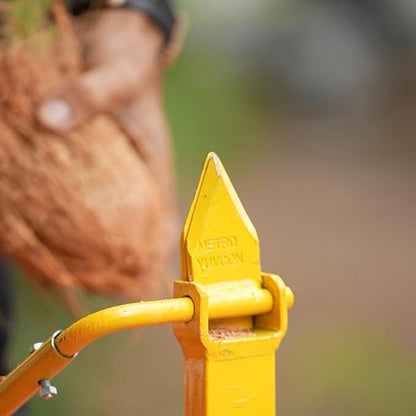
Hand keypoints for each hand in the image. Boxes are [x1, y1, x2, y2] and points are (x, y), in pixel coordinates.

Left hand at [37, 7, 181, 262]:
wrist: (119, 43)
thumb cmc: (130, 62)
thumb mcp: (119, 76)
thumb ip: (92, 94)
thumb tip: (49, 119)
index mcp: (156, 167)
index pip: (165, 224)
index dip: (155, 260)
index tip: (137, 287)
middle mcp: (136, 179)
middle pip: (133, 234)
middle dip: (116, 265)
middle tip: (87, 285)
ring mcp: (114, 176)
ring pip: (106, 222)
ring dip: (89, 248)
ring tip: (61, 270)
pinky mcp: (93, 166)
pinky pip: (82, 200)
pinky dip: (66, 219)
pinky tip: (41, 229)